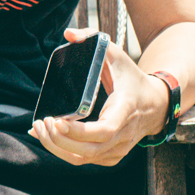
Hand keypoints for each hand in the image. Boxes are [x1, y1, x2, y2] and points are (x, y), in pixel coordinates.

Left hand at [28, 27, 169, 165]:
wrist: (156, 105)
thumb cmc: (131, 78)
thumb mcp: (116, 54)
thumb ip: (93, 39)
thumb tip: (69, 34)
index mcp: (125, 111)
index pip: (104, 130)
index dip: (78, 131)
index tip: (56, 120)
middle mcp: (123, 135)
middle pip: (89, 150)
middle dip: (59, 140)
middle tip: (41, 122)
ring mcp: (117, 149)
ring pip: (83, 159)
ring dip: (56, 148)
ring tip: (38, 128)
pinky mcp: (110, 156)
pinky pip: (83, 160)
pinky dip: (61, 152)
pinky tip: (44, 137)